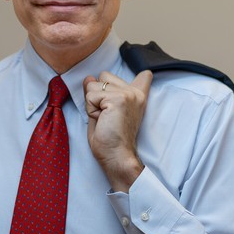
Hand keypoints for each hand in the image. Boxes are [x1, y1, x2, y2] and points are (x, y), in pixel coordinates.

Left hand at [83, 70, 152, 191]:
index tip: (144, 78)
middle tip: (106, 115)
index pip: (144, 76)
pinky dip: (90, 110)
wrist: (116, 157)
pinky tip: (102, 120)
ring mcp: (128, 94)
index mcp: (137, 96)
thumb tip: (89, 78)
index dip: (137, 77)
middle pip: (103, 76)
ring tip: (104, 119)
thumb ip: (98, 93)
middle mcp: (135, 93)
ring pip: (93, 85)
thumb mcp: (104, 111)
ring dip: (92, 103)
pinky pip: (91, 96)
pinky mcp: (119, 99)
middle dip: (97, 94)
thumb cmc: (110, 139)